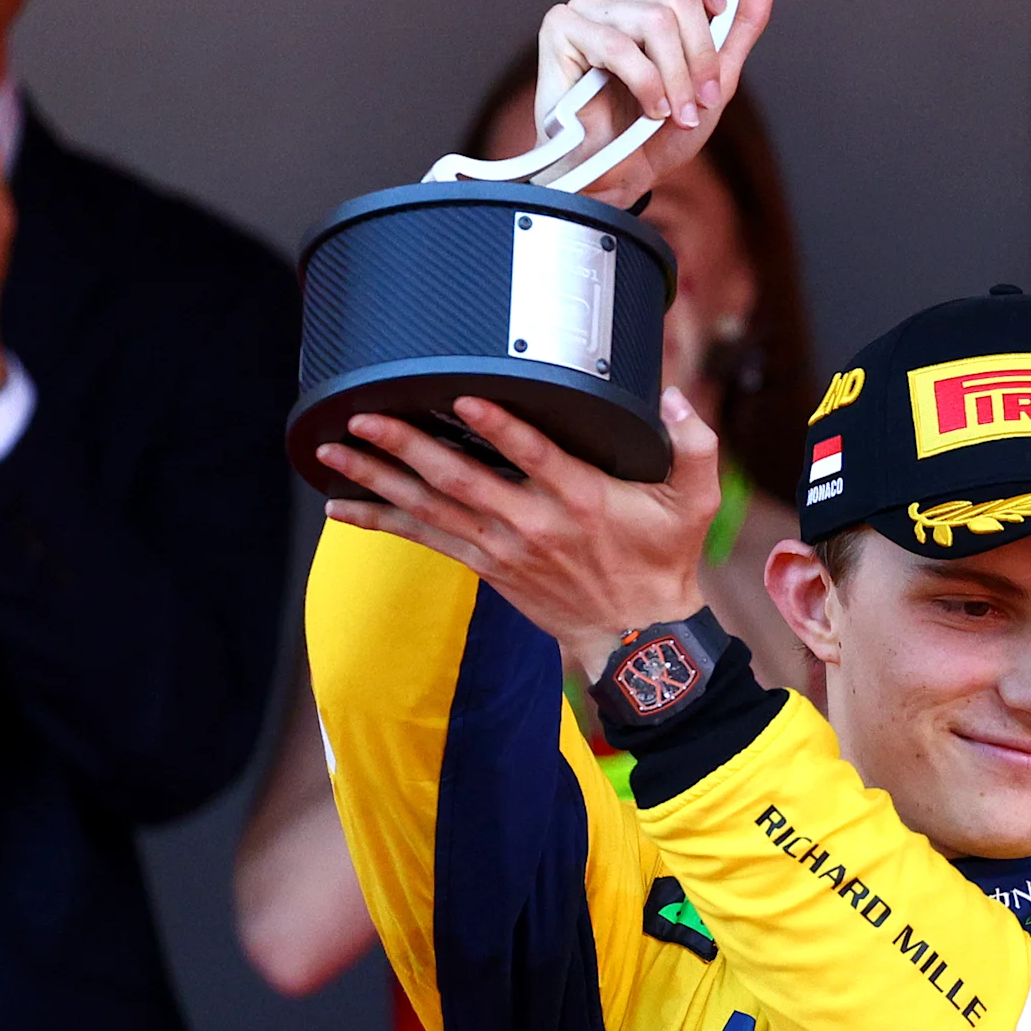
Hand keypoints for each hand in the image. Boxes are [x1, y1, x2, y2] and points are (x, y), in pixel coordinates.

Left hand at [319, 388, 718, 674]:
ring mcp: (502, 547)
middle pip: (460, 478)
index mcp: (582, 498)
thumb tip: (673, 393)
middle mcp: (533, 522)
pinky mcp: (486, 565)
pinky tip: (341, 507)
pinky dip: (381, 522)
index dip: (497, 425)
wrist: (638, 638)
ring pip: (431, 507)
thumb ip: (694, 443)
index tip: (461, 395)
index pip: (534, 454)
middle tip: (365, 415)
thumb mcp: (696, 502)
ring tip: (335, 449)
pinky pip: (425, 539)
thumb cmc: (663, 561)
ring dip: (379, 477)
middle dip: (408, 446)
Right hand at [535, 0, 782, 207]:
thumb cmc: (655, 135)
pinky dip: (646, 85)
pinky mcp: (560, 32)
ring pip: (655, 20)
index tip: (719, 11)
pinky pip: (619, 46)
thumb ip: (741, 23)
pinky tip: (648, 110)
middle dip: (701, 55)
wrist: (617, 181)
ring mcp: (585, 11)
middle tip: (700, 98)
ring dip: (676, 79)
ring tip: (674, 113)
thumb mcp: (716, 79)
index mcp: (648, 1)